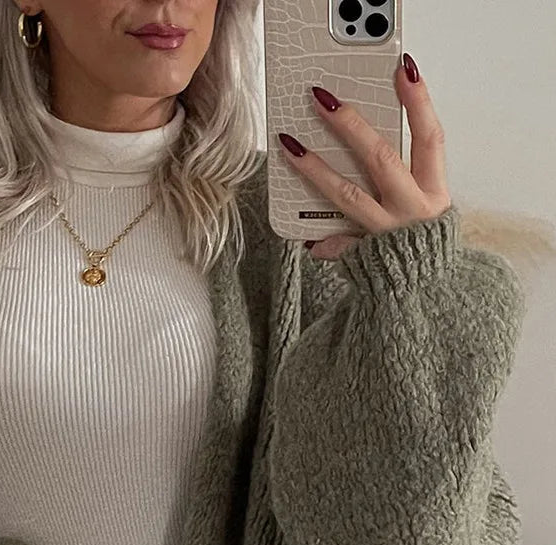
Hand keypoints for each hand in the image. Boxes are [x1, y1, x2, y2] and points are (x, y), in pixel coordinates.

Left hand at [277, 52, 451, 261]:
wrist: (427, 295)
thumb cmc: (422, 243)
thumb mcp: (427, 205)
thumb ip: (404, 175)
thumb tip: (370, 147)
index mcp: (434, 190)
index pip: (430, 137)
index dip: (419, 103)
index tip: (403, 68)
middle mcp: (412, 209)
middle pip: (381, 158)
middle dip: (350, 126)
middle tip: (322, 98)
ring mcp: (387, 233)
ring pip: (348, 195)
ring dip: (315, 169)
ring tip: (290, 145)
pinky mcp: (366, 257)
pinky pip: (338, 244)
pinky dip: (322, 240)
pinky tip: (304, 236)